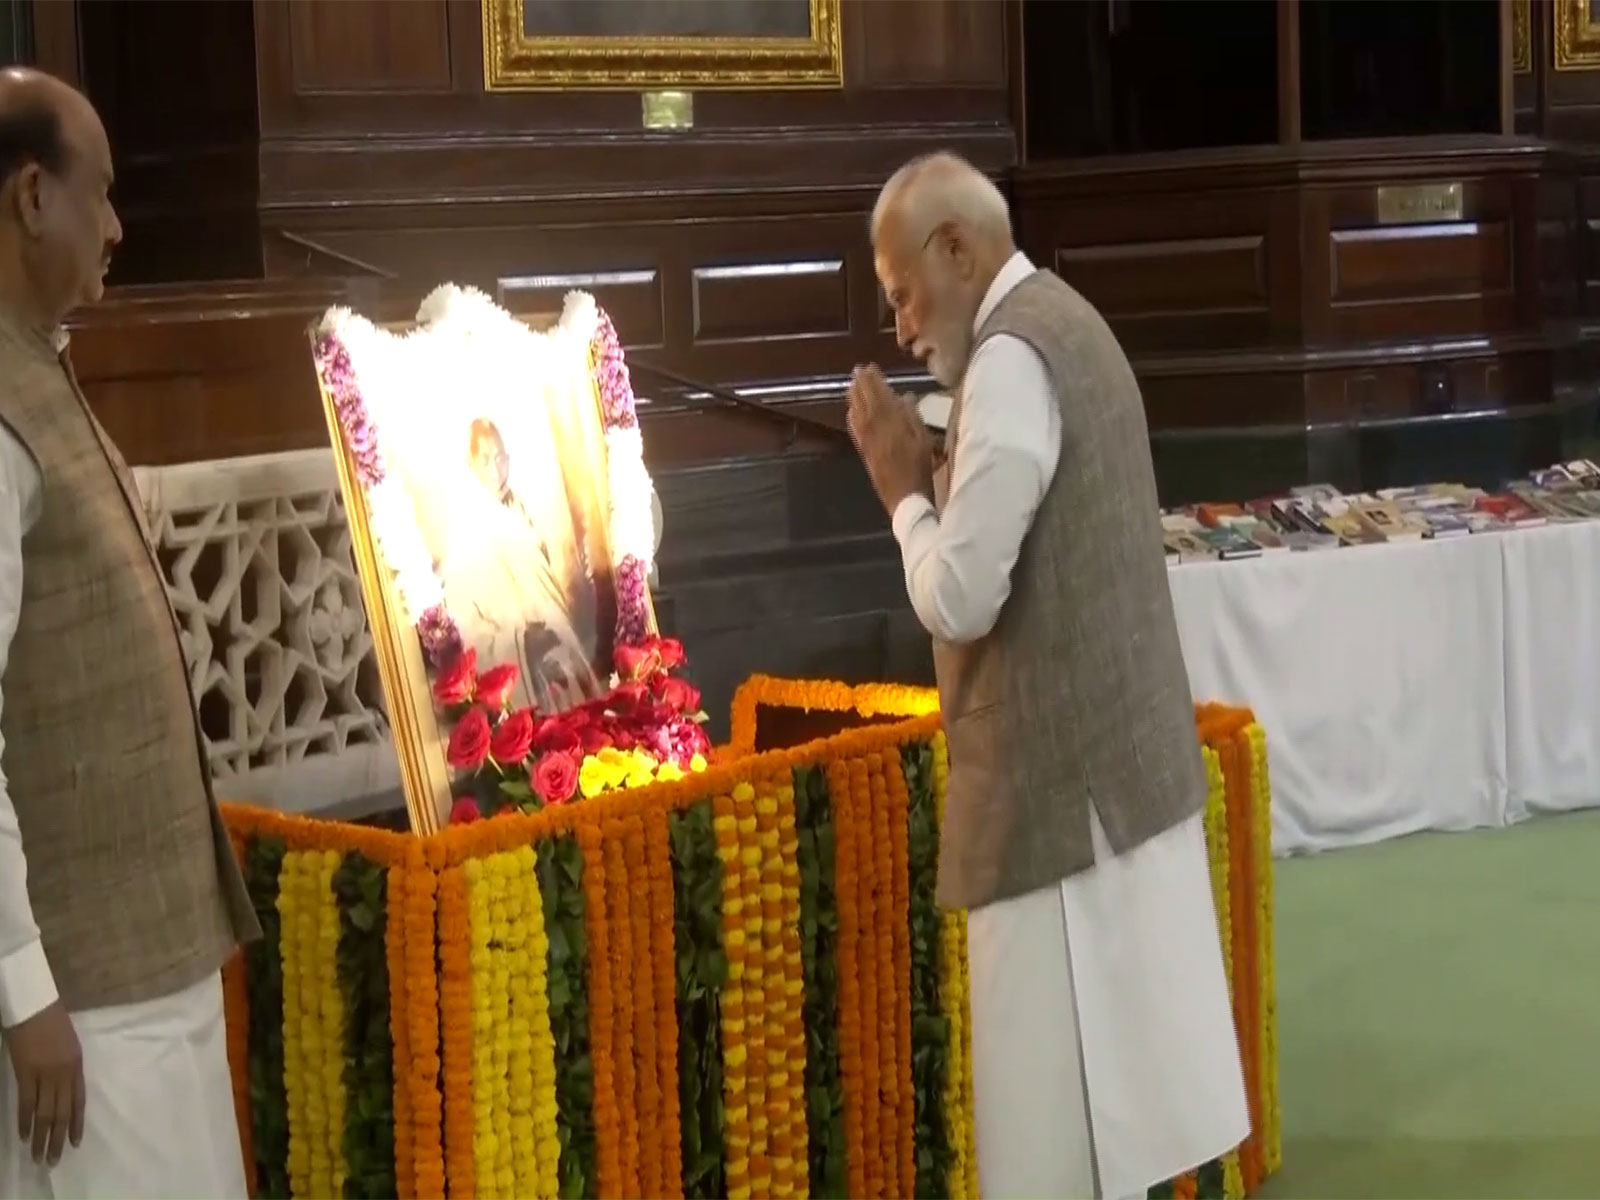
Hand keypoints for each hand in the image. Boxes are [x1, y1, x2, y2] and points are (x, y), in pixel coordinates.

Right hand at [4, 1001, 83, 1164]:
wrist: (35, 1006)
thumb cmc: (52, 1022)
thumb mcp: (69, 1045)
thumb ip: (68, 1067)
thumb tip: (64, 1089)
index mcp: (77, 1065)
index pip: (79, 1101)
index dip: (77, 1124)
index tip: (75, 1143)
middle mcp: (64, 1072)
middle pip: (63, 1112)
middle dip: (59, 1138)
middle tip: (54, 1160)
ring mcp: (45, 1073)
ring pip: (46, 1113)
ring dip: (42, 1137)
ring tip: (38, 1156)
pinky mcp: (25, 1073)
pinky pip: (27, 1103)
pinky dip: (25, 1122)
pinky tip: (24, 1136)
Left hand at [846, 364, 933, 514]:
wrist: (905, 498)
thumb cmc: (920, 468)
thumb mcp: (923, 439)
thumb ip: (911, 416)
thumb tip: (904, 397)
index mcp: (889, 422)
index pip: (877, 394)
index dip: (873, 379)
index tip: (869, 366)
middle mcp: (873, 428)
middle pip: (863, 400)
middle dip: (860, 384)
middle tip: (857, 371)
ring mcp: (866, 441)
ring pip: (856, 413)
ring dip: (853, 397)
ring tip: (852, 385)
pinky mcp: (863, 452)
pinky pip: (854, 428)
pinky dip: (852, 415)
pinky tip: (851, 412)